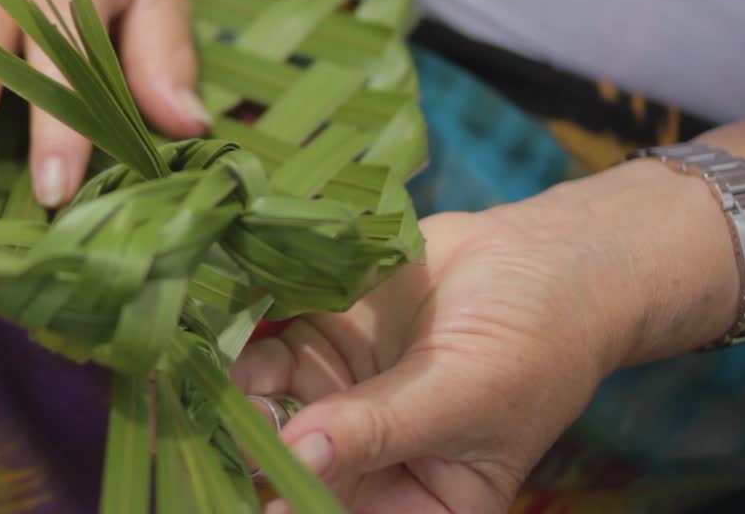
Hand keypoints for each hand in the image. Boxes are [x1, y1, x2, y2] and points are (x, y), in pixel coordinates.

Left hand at [232, 205, 656, 513]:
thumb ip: (379, 429)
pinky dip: (242, 339)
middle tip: (206, 424)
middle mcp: (367, 459)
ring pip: (269, 405)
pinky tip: (211, 325)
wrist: (545, 256)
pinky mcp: (322, 339)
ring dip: (233, 390)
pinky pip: (270, 346)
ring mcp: (339, 395)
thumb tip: (301, 457)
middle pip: (293, 468)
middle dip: (250, 448)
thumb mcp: (464, 397)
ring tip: (199, 368)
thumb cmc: (534, 344)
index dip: (297, 509)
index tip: (258, 500)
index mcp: (418, 503)